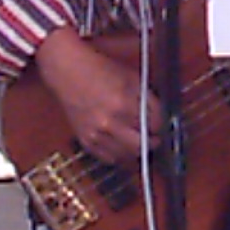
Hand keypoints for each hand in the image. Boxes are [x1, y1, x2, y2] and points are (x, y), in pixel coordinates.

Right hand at [35, 28, 162, 164]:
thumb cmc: (101, 70)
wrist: (68, 72)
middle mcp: (111, 122)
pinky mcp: (86, 140)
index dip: (161, 125)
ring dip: (137, 150)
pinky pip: (108, 158)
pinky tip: (122, 146)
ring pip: (127, 155)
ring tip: (139, 141)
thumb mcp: (132, 78)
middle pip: (143, 145)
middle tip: (155, 137)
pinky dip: (119, 155)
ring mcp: (97, 134)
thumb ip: (148, 99)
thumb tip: (161, 117)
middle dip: (153, 141)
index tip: (162, 125)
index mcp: (125, 103)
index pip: (155, 124)